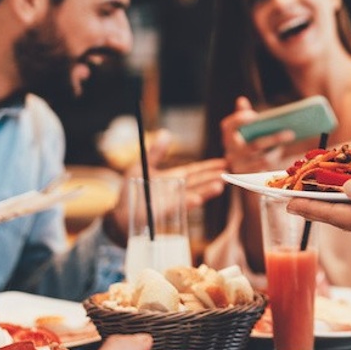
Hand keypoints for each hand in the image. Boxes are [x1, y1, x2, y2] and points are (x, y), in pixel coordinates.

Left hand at [105, 138, 227, 243]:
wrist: (120, 216)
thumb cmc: (131, 192)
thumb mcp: (142, 167)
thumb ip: (155, 153)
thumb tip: (166, 133)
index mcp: (174, 179)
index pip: (196, 172)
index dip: (209, 167)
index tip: (224, 163)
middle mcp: (177, 191)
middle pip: (199, 183)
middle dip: (214, 177)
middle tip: (231, 173)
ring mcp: (173, 202)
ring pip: (193, 195)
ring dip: (206, 191)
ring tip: (220, 185)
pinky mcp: (164, 213)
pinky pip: (178, 207)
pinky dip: (188, 203)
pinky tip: (198, 199)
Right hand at [220, 96, 294, 173]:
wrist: (244, 167)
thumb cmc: (247, 142)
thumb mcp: (245, 129)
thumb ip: (243, 115)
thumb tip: (241, 100)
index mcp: (228, 137)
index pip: (228, 126)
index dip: (239, 120)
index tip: (254, 115)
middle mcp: (230, 153)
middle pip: (254, 146)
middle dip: (274, 139)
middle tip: (291, 132)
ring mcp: (240, 168)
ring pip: (263, 160)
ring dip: (278, 151)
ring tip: (289, 140)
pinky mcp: (250, 178)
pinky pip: (267, 171)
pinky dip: (277, 161)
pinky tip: (286, 153)